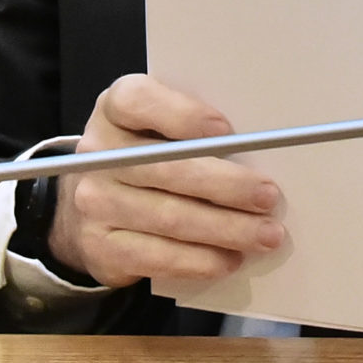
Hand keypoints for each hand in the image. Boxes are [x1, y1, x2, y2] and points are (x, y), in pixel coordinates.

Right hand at [46, 73, 285, 289]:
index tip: (226, 130)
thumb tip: (259, 151)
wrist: (93, 205)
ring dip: (226, 229)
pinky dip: (200, 260)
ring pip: (169, 217)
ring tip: (266, 234)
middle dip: (226, 185)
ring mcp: (95, 202)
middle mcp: (99, 154)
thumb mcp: (157, 127)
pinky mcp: (101, 247)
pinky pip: (158, 256)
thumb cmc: (145, 155)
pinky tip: (230, 259)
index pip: (138, 101)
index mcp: (114, 109)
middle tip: (269, 196)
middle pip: (166, 168)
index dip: (182, 114)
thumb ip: (193, 129)